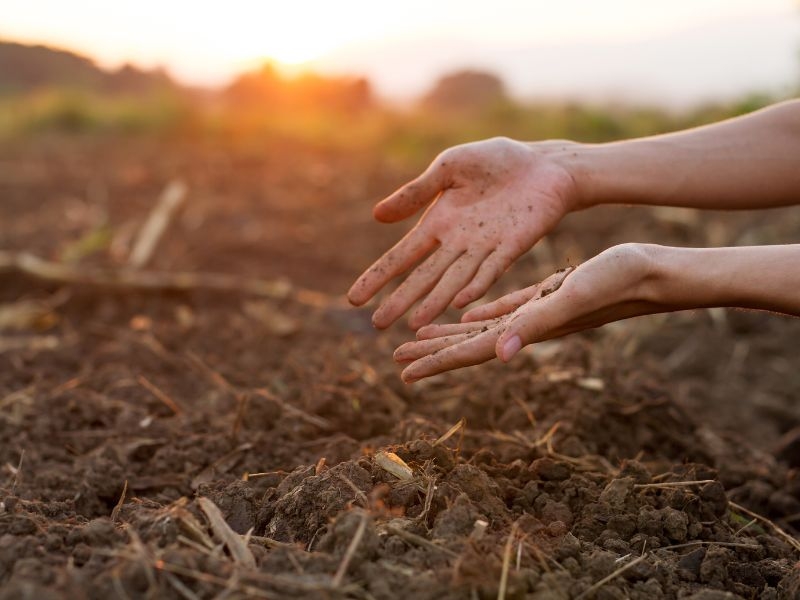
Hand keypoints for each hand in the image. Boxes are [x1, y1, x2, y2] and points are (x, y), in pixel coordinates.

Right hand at [347, 137, 577, 328]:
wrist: (543, 164)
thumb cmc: (495, 163)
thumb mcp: (448, 168)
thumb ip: (416, 193)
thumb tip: (376, 216)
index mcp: (439, 223)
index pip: (402, 256)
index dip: (379, 277)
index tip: (354, 299)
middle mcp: (457, 243)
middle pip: (424, 277)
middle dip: (401, 300)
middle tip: (377, 325)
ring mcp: (485, 248)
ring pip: (453, 280)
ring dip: (434, 302)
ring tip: (413, 324)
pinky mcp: (512, 246)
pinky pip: (491, 269)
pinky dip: (476, 285)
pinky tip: (459, 302)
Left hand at [394, 244, 661, 381]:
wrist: (652, 274)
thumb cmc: (617, 284)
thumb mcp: (571, 297)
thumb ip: (535, 325)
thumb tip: (499, 355)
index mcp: (525, 331)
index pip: (471, 352)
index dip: (436, 362)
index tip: (402, 372)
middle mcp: (526, 328)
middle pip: (468, 346)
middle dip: (432, 353)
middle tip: (395, 360)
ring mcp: (536, 313)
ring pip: (481, 329)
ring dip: (450, 335)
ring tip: (419, 339)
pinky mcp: (545, 296)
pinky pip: (504, 310)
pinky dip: (480, 315)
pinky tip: (466, 315)